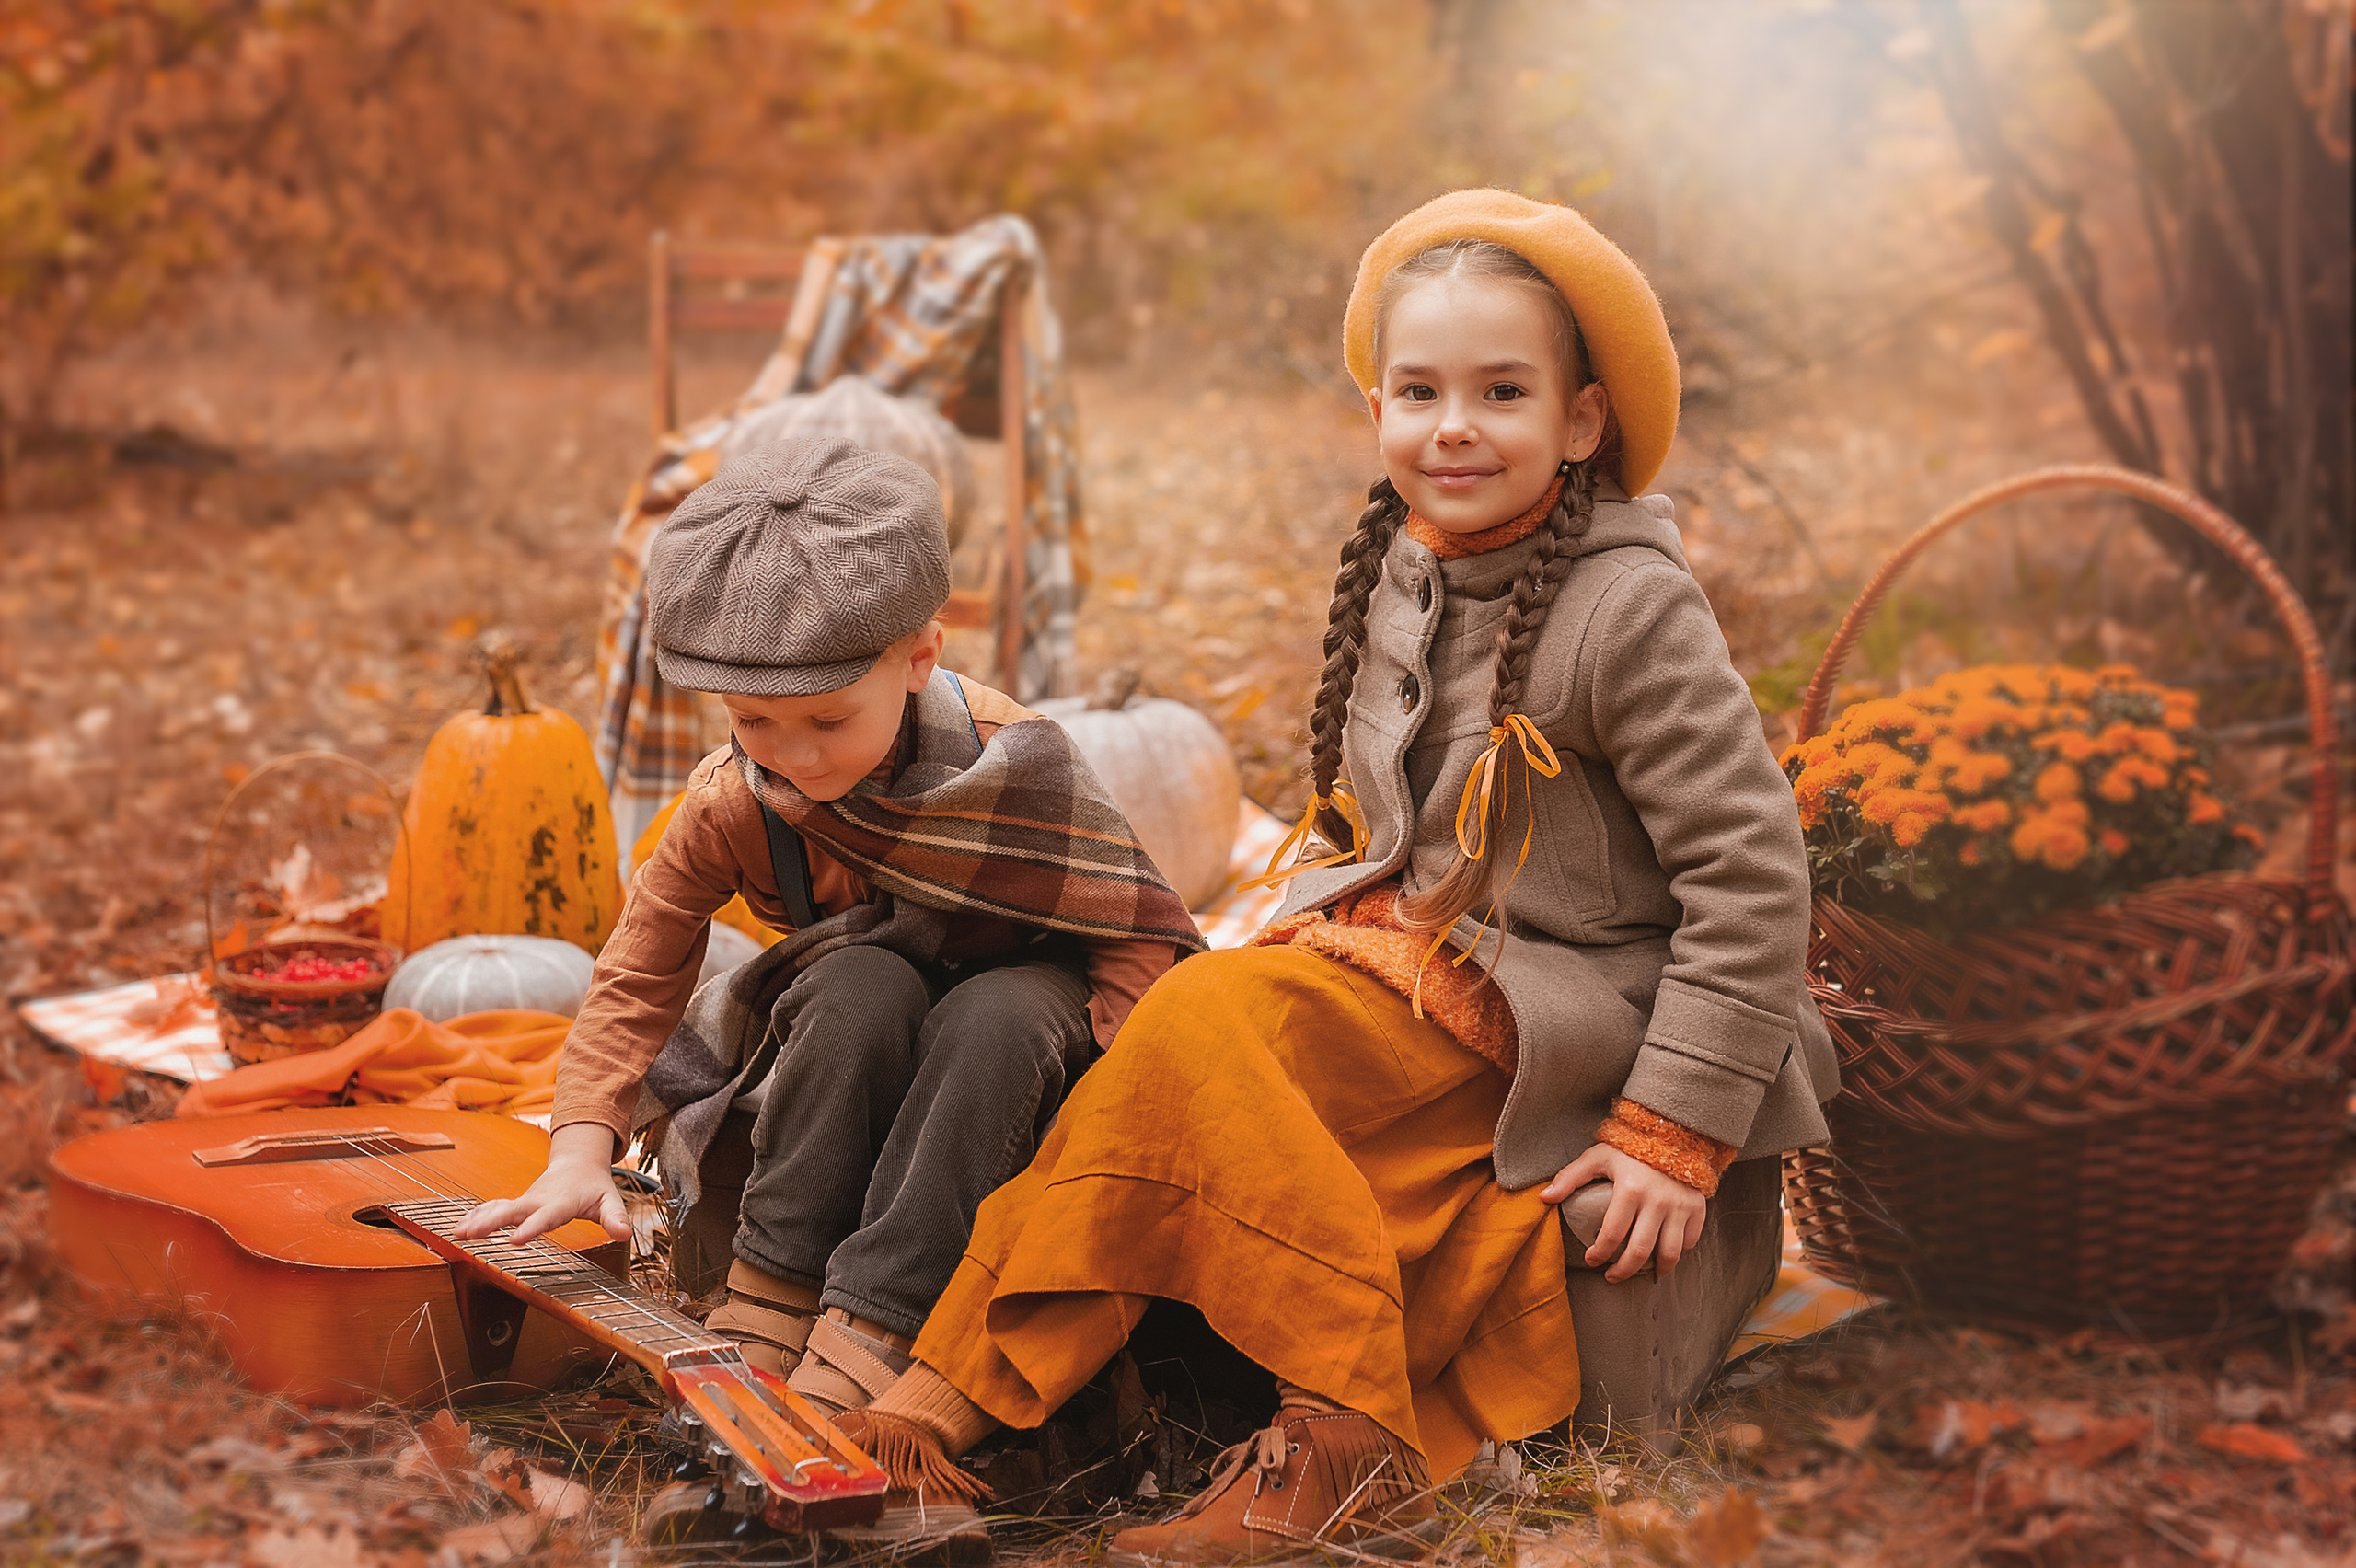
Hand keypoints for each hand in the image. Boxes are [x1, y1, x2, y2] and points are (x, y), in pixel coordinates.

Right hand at [452, 1123, 629, 1245]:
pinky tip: (459, 1227)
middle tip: (469, 1235)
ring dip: (477, 1220)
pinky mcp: (517, 1203)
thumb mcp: (610, 1200)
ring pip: (498, 1209)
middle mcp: (538, 1200)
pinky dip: (476, 1216)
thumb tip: (625, 1234)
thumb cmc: (593, 1186)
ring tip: (456, 1234)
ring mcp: (525, 1200)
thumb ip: (616, 1217)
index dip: (531, 1227)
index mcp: (560, 1202)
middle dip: (490, 1222)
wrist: (577, 1163)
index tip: (514, 1240)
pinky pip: (494, 1208)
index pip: (546, 1216)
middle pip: (512, 1211)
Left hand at [1541, 1143, 1707, 1283]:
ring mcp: (1681, 1206)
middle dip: (1622, 1271)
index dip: (1599, 1254)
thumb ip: (1570, 1177)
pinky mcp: (1698, 1207)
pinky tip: (1663, 1252)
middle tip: (1611, 1276)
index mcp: (1630, 1189)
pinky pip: (1690, 1241)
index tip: (1592, 1260)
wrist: (1673, 1131)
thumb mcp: (1597, 1157)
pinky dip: (1677, 1252)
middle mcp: (1658, 1201)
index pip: (1612, 1235)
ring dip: (1654, 1270)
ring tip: (1639, 1271)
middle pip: (1640, 1252)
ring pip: (1669, 1253)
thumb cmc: (1630, 1147)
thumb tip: (1544, 1198)